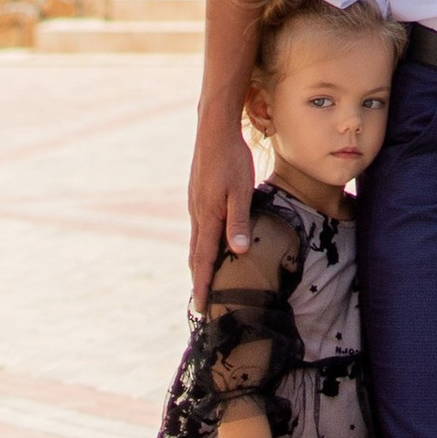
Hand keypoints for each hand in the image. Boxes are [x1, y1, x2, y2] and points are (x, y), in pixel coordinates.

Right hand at [187, 119, 256, 313]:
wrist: (214, 131)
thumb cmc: (232, 160)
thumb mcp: (241, 191)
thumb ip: (238, 222)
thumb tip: (238, 251)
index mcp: (207, 217)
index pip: (205, 259)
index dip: (204, 284)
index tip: (201, 306)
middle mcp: (197, 215)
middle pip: (196, 254)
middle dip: (199, 279)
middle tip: (202, 303)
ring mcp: (195, 205)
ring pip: (196, 241)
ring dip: (199, 263)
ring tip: (204, 280)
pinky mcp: (198, 197)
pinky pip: (198, 228)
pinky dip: (201, 245)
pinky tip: (208, 245)